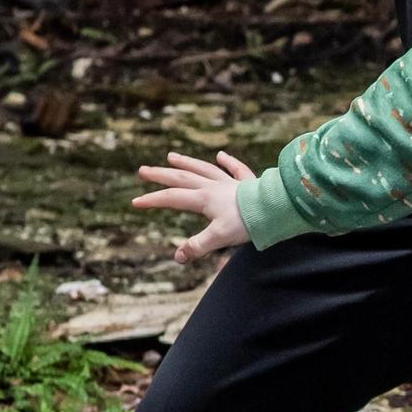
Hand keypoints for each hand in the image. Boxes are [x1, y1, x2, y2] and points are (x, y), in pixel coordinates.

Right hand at [133, 151, 253, 264]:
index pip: (172, 198)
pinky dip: (228, 162)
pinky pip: (236, 169)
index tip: (135, 202)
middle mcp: (214, 187)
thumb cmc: (248, 223)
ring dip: (187, 162)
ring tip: (172, 156)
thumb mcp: (219, 238)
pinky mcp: (248, 183)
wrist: (276, 209)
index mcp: (204, 199)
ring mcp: (231, 183)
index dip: (152, 200)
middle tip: (143, 170)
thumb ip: (197, 246)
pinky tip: (221, 155)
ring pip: (204, 169)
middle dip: (161, 175)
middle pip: (182, 178)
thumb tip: (178, 257)